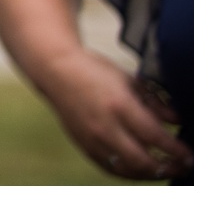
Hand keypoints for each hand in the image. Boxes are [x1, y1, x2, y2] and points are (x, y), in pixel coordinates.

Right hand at [36, 47, 190, 179]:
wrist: (55, 71)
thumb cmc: (93, 70)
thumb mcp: (128, 80)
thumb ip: (154, 102)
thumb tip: (176, 119)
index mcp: (119, 105)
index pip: (155, 136)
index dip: (175, 150)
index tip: (189, 154)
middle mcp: (104, 125)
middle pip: (142, 160)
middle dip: (167, 166)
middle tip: (181, 165)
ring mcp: (92, 138)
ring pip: (127, 169)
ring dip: (149, 173)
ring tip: (163, 169)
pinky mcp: (83, 145)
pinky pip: (110, 168)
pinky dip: (129, 172)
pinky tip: (140, 168)